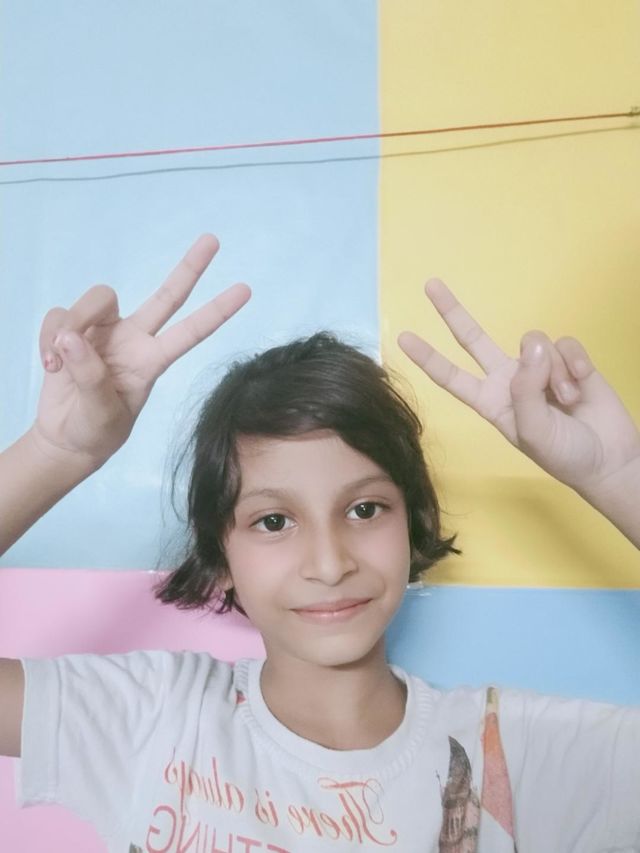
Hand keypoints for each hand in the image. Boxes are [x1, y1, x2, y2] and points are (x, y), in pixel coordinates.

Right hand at [32, 234, 250, 466]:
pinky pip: (59, 316)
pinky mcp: (71, 331)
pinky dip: (48, 337)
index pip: (190, 333)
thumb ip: (91, 378)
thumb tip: (72, 338)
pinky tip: (50, 364)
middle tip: (214, 240)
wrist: (66, 439)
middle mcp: (134, 340)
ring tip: (58, 362)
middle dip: (190, 268)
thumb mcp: (102, 414)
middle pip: (166, 296)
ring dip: (73, 322)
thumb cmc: (96, 431)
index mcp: (152, 361)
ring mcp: (104, 333)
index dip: (217, 312)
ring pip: (97, 299)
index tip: (246, 291)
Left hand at [398, 279, 639, 498]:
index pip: (452, 377)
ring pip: (533, 342)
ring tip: (566, 401)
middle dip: (453, 312)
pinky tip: (582, 383)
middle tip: (429, 285)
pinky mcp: (568, 359)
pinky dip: (574, 363)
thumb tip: (530, 347)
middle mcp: (509, 380)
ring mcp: (537, 367)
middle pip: (474, 339)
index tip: (403, 338)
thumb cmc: (564, 454)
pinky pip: (564, 343)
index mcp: (491, 402)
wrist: (609, 457)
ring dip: (553, 372)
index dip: (428, 358)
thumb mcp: (533, 431)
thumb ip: (525, 389)